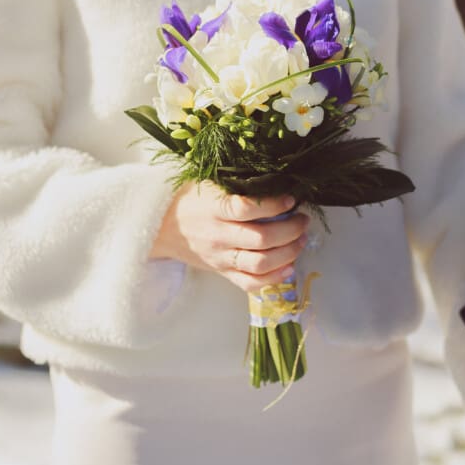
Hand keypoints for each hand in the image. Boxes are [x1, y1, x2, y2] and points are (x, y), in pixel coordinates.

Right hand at [150, 181, 308, 292]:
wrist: (161, 228)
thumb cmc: (190, 200)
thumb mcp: (209, 184)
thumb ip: (238, 187)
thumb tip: (277, 181)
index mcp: (214, 209)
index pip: (247, 209)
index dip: (274, 205)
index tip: (291, 198)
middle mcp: (218, 235)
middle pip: (261, 239)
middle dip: (290, 230)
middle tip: (303, 220)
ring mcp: (220, 257)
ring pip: (260, 263)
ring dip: (288, 252)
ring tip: (301, 239)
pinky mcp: (222, 272)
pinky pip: (250, 283)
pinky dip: (274, 278)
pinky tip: (289, 266)